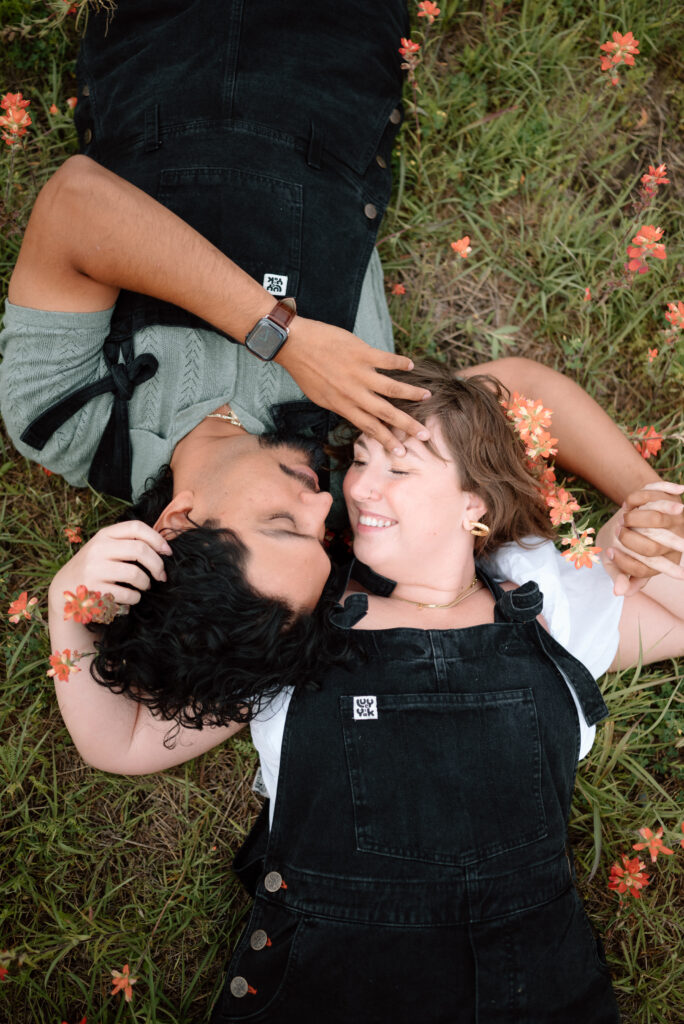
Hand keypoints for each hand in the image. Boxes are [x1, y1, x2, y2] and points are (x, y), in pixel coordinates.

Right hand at [48, 521, 171, 612]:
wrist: (65, 589)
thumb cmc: (95, 567)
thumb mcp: (106, 548)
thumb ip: (128, 543)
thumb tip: (164, 547)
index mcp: (104, 535)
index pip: (136, 527)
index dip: (157, 539)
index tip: (168, 552)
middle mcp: (98, 549)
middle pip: (140, 550)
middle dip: (157, 565)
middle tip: (161, 575)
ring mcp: (94, 570)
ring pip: (135, 574)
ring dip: (146, 583)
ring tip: (144, 586)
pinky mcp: (95, 591)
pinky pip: (128, 595)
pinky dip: (135, 598)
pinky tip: (131, 598)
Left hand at [276, 317, 430, 454]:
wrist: (294, 344)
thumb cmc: (306, 371)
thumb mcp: (320, 397)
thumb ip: (341, 405)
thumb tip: (357, 413)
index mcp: (343, 406)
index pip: (370, 428)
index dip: (387, 440)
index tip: (402, 451)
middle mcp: (353, 393)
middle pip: (386, 413)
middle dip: (407, 426)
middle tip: (426, 435)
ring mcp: (358, 373)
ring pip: (392, 388)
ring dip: (412, 394)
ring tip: (427, 396)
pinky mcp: (360, 352)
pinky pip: (386, 360)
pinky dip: (400, 363)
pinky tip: (411, 366)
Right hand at [601, 482, 683, 595]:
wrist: (641, 513)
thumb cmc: (630, 544)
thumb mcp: (623, 562)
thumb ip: (621, 575)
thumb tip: (619, 592)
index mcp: (666, 559)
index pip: (646, 568)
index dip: (624, 562)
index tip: (610, 552)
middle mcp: (676, 542)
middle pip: (653, 547)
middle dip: (628, 540)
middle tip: (616, 533)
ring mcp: (676, 521)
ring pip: (656, 519)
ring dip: (633, 518)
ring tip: (622, 517)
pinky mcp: (672, 500)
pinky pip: (654, 498)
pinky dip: (636, 499)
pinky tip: (627, 503)